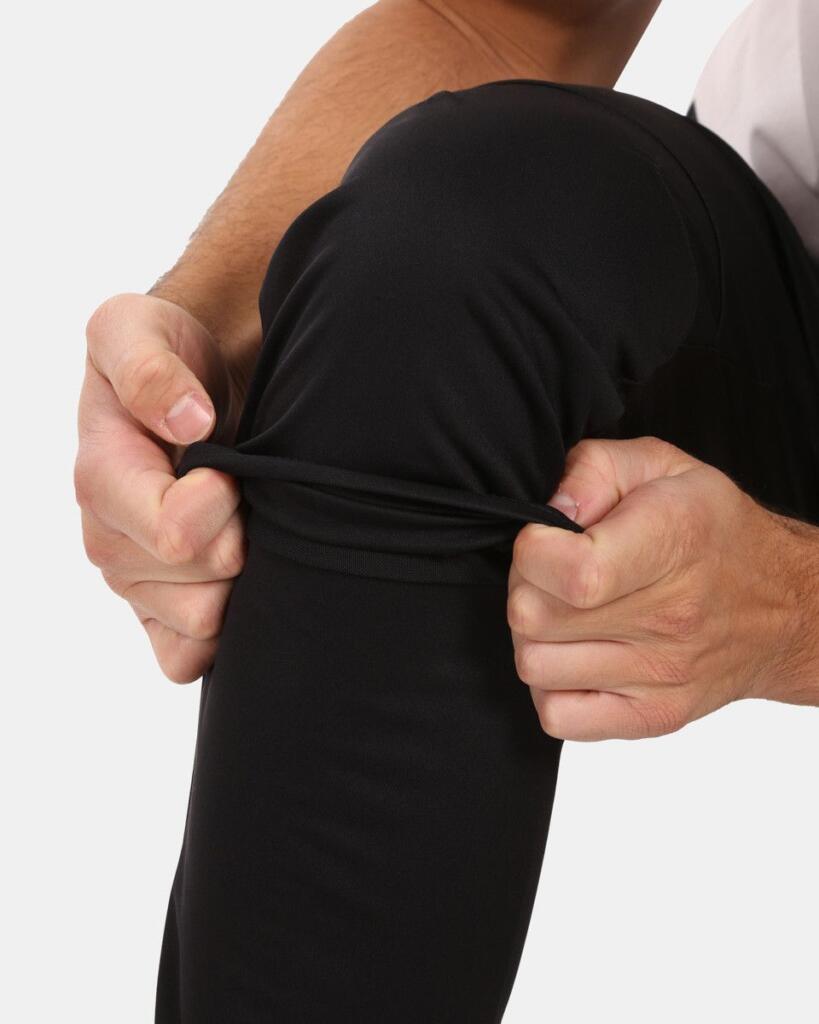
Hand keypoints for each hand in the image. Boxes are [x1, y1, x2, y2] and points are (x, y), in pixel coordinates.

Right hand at [75, 293, 249, 682]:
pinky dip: (220, 631)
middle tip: (243, 494)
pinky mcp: (160, 610)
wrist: (185, 385)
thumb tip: (189, 422)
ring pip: (202, 624)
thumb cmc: (165, 353)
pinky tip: (234, 579)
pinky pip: (185, 658)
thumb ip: (149, 368)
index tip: (231, 467)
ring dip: (238, 581)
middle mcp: (110, 540)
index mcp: (100, 478)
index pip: (171, 533)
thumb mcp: (136, 328)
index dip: (221, 505)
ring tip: (241, 524)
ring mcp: (135, 582)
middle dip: (240, 539)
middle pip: (199, 585)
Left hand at [508, 437, 818, 740]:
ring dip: (535, 636)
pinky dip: (551, 686)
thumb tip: (550, 513)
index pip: (573, 573)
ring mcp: (661, 675)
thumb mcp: (660, 465)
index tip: (546, 538)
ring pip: (535, 666)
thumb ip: (593, 470)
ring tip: (566, 613)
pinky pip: (558, 717)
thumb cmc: (713, 530)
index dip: (533, 551)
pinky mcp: (652, 717)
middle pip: (533, 618)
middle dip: (526, 586)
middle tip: (554, 573)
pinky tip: (575, 654)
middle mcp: (670, 616)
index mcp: (672, 543)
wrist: (783, 607)